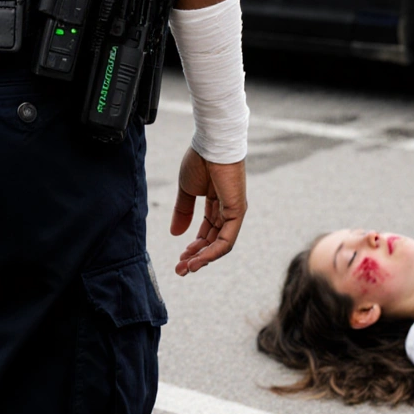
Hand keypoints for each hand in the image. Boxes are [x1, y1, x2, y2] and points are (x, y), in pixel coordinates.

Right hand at [170, 147, 245, 275]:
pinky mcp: (237, 211)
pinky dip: (213, 251)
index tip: (180, 257)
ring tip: (186, 268)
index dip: (194, 246)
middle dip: (196, 257)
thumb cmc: (200, 160)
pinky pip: (227, 239)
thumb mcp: (186, 190)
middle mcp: (228, 209)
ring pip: (220, 244)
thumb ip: (183, 212)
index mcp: (217, 203)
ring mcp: (234, 211)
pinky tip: (199, 259)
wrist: (211, 143)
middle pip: (214, 240)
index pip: (207, 231)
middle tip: (181, 270)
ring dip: (203, 258)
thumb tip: (176, 234)